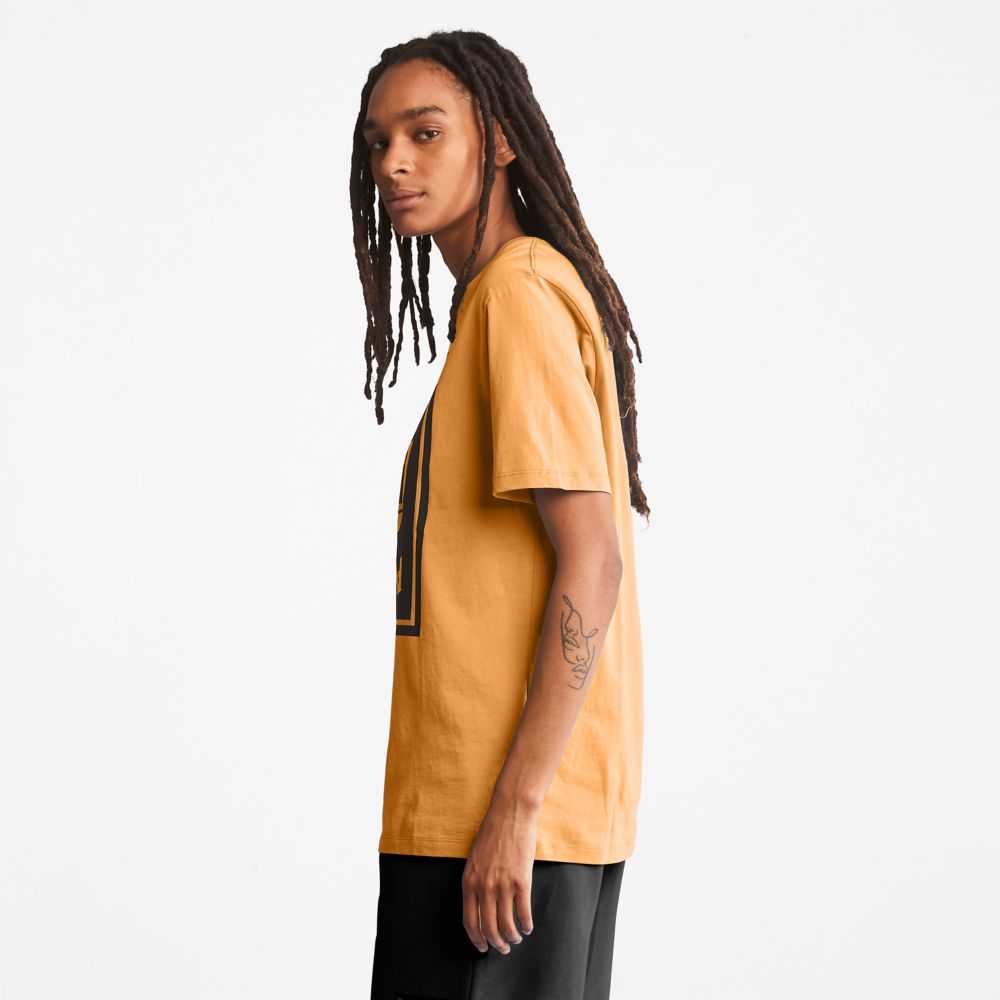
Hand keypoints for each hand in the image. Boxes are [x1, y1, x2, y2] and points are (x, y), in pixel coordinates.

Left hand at [462, 794, 538, 953]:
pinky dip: (526, 924)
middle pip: (488, 928)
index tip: (482, 947)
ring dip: (512, 937)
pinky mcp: (522, 881)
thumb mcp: (475, 858)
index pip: (469, 921)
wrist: (511, 813)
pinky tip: (528, 926)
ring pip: (507, 925)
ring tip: (516, 939)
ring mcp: (503, 885)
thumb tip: (480, 906)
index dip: (476, 939)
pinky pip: (523, 913)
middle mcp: (484, 887)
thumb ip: (476, 881)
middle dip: (496, 943)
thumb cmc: (493, 833)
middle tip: (502, 948)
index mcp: (469, 881)